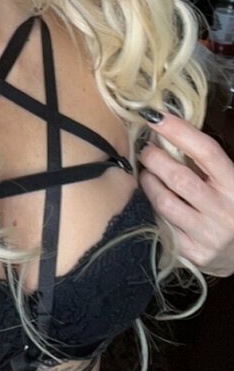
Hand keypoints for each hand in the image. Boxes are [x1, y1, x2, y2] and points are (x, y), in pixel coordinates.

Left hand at [137, 111, 233, 277]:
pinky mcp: (192, 253)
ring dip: (148, 182)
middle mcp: (224, 210)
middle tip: (146, 150)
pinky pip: (160, 224)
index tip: (156, 117)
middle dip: (154, 158)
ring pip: (164, 202)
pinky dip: (151, 207)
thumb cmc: (229, 205)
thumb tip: (166, 129)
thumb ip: (203, 161)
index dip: (179, 131)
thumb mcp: (227, 180)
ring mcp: (207, 234)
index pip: (206, 152)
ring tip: (147, 174)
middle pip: (179, 177)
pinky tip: (153, 200)